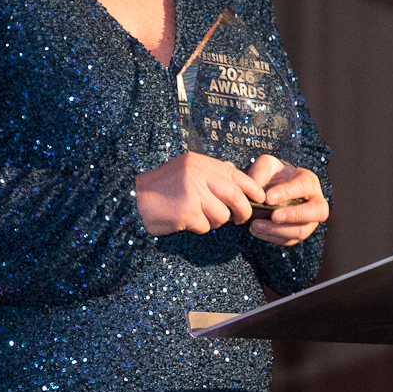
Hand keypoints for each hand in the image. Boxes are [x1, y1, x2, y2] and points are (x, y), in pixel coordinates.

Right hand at [134, 152, 266, 236]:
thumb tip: (237, 173)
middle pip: (235, 195)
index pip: (235, 174)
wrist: (132, 199)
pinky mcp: (187, 211)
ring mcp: (193, 192)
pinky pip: (205, 226)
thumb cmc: (161, 187)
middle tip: (239, 219)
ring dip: (213, 222)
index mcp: (199, 163)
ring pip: (221, 215)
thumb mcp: (186, 169)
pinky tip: (185, 221)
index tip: (260, 198)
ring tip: (197, 216)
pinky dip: (198, 228)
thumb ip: (210, 172)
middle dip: (242, 211)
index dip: (252, 187)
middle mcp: (198, 175)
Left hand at [246, 155, 328, 246]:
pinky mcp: (298, 233)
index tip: (267, 198)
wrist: (270, 188)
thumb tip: (259, 194)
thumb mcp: (266, 164)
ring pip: (302, 231)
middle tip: (273, 216)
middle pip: (317, 212)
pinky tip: (256, 230)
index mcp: (309, 181)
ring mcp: (310, 220)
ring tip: (255, 225)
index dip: (287, 193)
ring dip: (278, 230)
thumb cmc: (271, 174)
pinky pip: (289, 240)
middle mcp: (315, 201)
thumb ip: (261, 172)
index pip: (304, 186)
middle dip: (294, 216)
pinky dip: (272, 238)